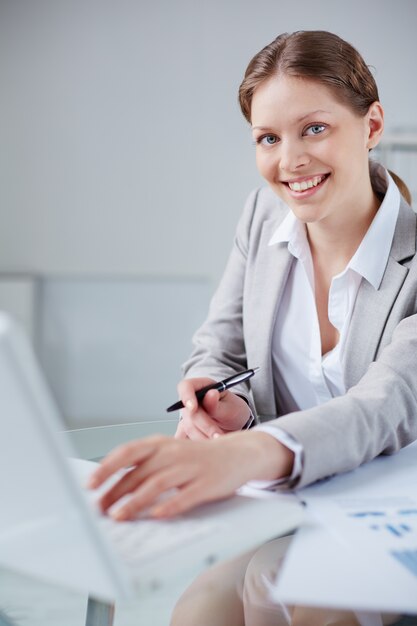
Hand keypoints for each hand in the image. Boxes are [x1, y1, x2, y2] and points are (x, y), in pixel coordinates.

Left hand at [88, 431, 293, 519]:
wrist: (238, 454)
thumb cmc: (197, 458)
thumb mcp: (168, 453)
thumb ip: (144, 465)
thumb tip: (112, 485)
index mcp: (160, 443)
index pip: (127, 452)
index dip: (107, 468)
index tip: (90, 484)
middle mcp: (173, 452)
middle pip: (139, 472)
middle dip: (115, 492)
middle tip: (100, 509)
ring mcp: (191, 467)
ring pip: (158, 483)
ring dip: (135, 501)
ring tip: (119, 516)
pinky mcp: (207, 483)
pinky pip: (186, 495)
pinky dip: (170, 505)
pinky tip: (157, 515)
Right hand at [174, 377, 250, 439]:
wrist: (235, 424)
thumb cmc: (233, 410)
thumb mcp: (231, 405)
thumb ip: (217, 403)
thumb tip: (211, 393)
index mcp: (200, 386)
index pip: (186, 387)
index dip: (186, 396)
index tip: (193, 408)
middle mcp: (190, 401)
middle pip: (189, 413)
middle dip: (205, 426)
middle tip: (220, 436)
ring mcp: (186, 417)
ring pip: (188, 428)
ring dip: (204, 437)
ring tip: (221, 443)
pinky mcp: (185, 432)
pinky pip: (186, 440)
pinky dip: (197, 445)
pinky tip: (208, 449)